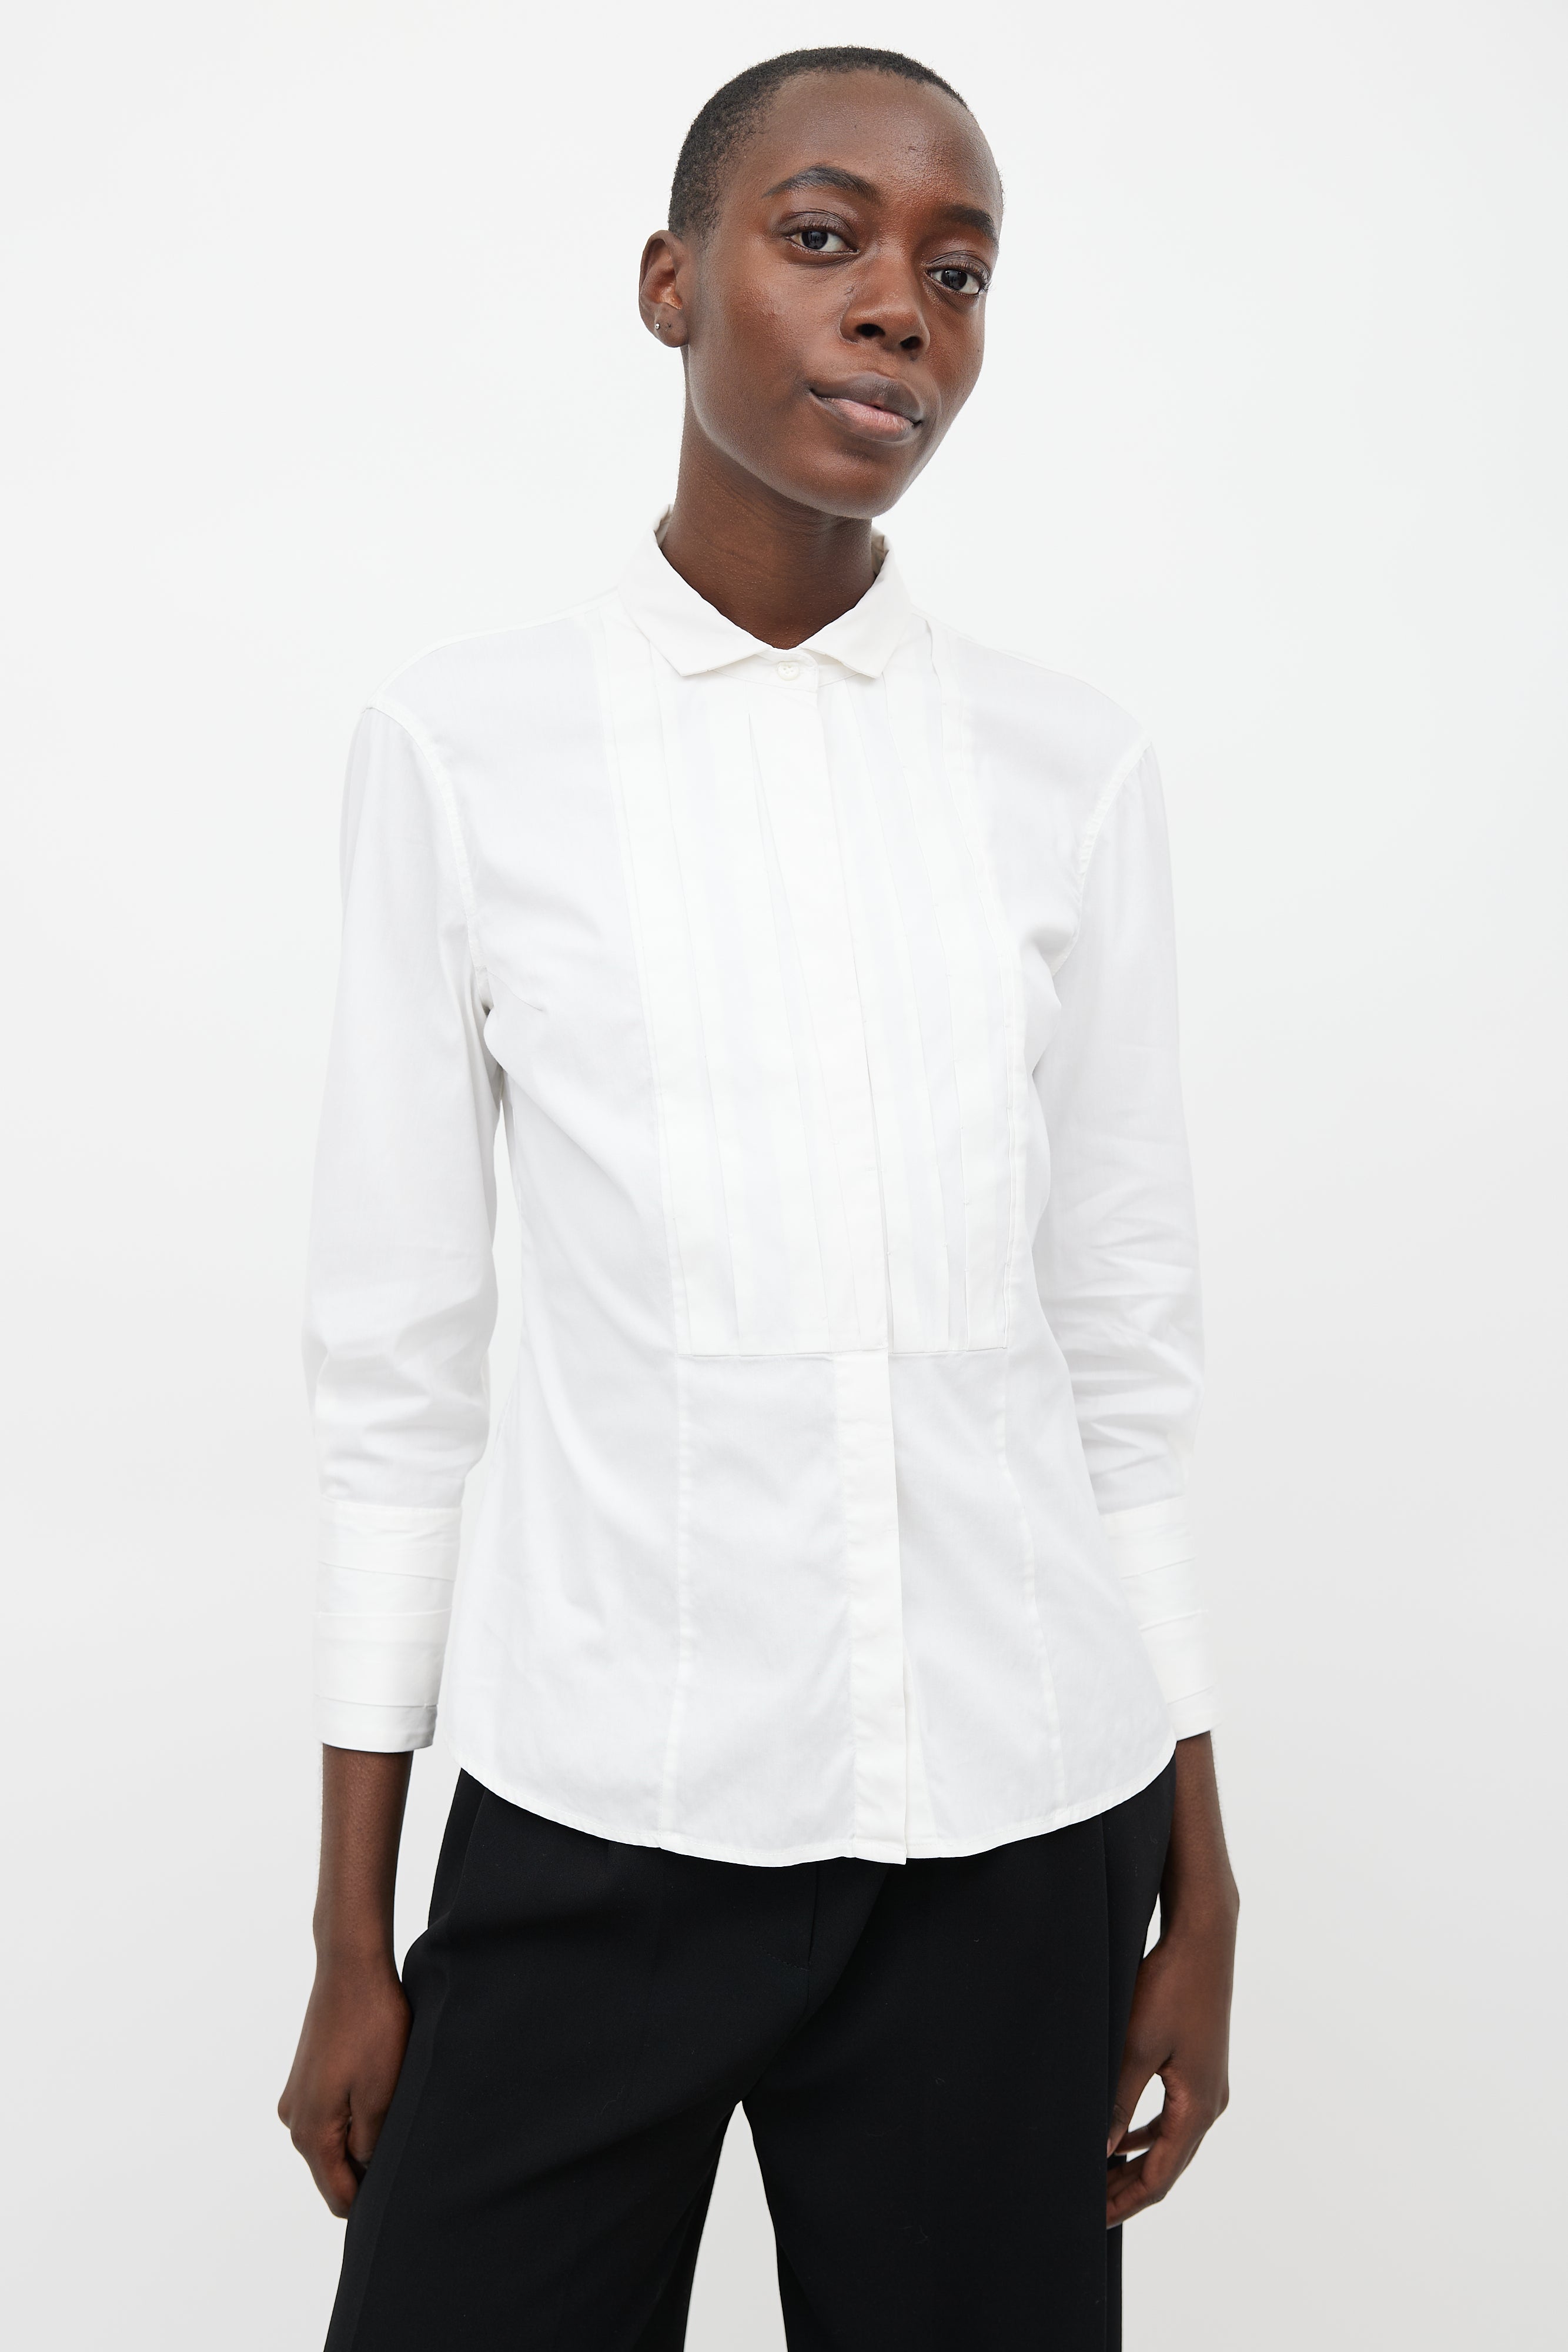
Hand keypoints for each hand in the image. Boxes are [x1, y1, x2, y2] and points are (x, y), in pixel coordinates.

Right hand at [278, 1949, 410, 2215]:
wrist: (351, 1967)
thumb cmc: (372, 2028)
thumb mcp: (382, 2095)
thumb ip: (370, 2146)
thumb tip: (365, 2174)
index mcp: (311, 2134)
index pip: (340, 2198)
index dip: (372, 2202)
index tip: (403, 2185)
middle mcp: (293, 2120)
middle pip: (334, 2171)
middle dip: (368, 2167)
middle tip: (405, 2140)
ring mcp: (296, 2096)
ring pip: (334, 2140)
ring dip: (362, 2135)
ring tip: (394, 2104)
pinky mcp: (306, 2076)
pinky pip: (331, 2113)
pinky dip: (354, 2112)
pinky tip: (378, 2086)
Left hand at [1106, 1732, 1236, 2226]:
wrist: (1203, 1936)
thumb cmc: (1169, 1986)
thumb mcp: (1134, 2045)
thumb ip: (1114, 2100)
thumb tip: (1097, 2150)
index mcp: (1197, 2107)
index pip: (1159, 2176)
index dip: (1124, 2202)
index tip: (1090, 2220)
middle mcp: (1209, 2102)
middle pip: (1166, 2164)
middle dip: (1128, 2187)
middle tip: (1089, 2207)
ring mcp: (1207, 2082)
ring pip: (1168, 2139)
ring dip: (1135, 2159)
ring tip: (1099, 2177)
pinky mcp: (1199, 2061)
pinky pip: (1171, 2114)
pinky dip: (1145, 2131)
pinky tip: (1120, 2132)